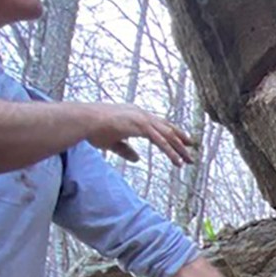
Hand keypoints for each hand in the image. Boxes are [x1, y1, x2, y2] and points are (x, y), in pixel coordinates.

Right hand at [80, 103, 195, 166]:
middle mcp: (141, 114)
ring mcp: (141, 118)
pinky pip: (160, 141)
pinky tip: (178, 162)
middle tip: (192, 149)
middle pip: (167, 128)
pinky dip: (171, 152)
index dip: (171, 132)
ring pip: (167, 135)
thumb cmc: (92, 129)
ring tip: (189, 160)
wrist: (83, 120)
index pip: (158, 124)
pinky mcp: (140, 126)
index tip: (182, 141)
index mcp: (135, 115)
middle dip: (181, 139)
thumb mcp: (113, 142)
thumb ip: (126, 150)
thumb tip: (137, 159)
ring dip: (179, 149)